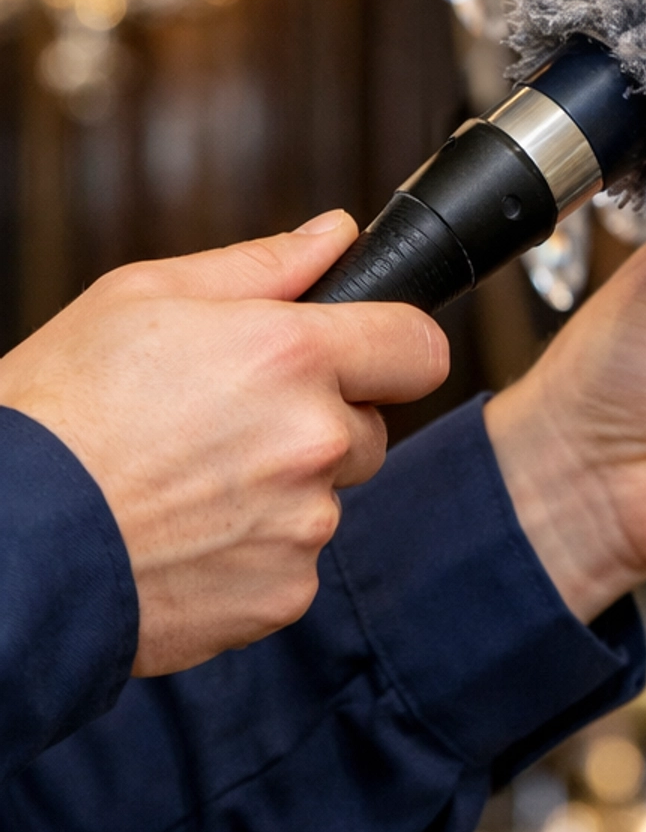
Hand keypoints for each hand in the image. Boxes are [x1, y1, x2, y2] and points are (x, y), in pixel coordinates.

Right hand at [0, 214, 448, 674]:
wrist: (7, 543)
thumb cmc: (57, 411)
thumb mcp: (141, 298)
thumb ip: (260, 267)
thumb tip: (335, 236)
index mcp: (291, 354)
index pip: (418, 347)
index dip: (392, 346)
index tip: (365, 355)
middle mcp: (314, 440)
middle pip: (372, 426)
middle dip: (320, 421)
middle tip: (227, 424)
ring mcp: (303, 525)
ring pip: (326, 497)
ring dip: (281, 491)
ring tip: (186, 485)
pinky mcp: (281, 595)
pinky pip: (292, 563)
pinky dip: (251, 555)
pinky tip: (183, 537)